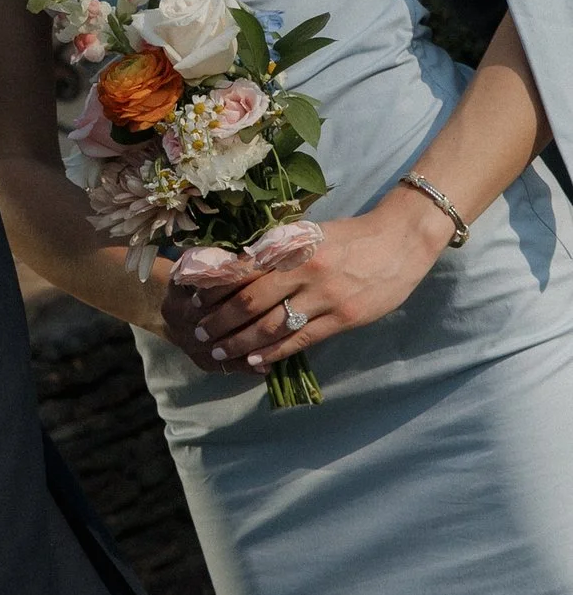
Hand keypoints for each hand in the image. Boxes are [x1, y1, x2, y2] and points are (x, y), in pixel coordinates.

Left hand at [159, 200, 445, 374]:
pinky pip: (302, 340)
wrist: (401, 240)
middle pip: (251, 303)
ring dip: (243, 343)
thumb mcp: (309, 233)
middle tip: (202, 335)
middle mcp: (304, 271)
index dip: (215, 291)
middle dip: (221, 322)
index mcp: (291, 246)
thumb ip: (278, 251)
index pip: (243, 272)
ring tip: (222, 352)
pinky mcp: (344, 317)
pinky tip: (257, 361)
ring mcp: (325, 297)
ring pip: (273, 326)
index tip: (195, 304)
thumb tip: (237, 269)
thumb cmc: (350, 235)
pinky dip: (276, 352)